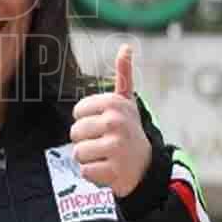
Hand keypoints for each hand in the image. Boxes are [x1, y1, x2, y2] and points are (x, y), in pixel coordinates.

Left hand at [70, 45, 151, 197]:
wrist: (146, 167)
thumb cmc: (130, 131)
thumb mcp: (127, 102)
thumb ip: (123, 74)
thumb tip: (126, 46)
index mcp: (114, 103)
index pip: (77, 113)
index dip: (86, 121)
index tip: (104, 125)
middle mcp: (116, 122)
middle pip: (75, 133)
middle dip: (86, 141)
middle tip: (105, 143)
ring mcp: (116, 147)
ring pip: (78, 153)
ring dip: (89, 158)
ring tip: (106, 156)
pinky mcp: (114, 171)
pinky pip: (85, 171)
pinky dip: (94, 175)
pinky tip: (109, 170)